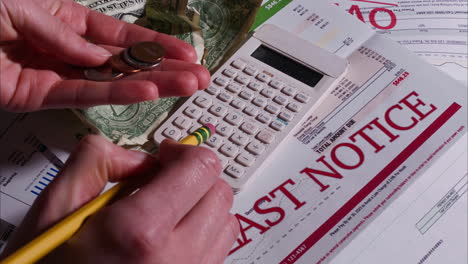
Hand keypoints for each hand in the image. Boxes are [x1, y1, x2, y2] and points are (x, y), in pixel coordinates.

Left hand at [0, 0, 209, 111]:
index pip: (119, 35)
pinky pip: (82, 95)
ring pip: (111, 81)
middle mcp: (63, 46)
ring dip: (151, 85)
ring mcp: (52, 72)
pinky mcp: (35, 96)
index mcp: (62, 17)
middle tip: (198, 77)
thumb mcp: (23, 3)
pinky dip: (114, 94)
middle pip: (124, 61)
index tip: (186, 52)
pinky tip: (145, 93)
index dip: (156, 44)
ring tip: (186, 88)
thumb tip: (98, 54)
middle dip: (164, 68)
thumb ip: (64, 30)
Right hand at [1, 136, 238, 262]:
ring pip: (225, 220)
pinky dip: (204, 231)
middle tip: (163, 178)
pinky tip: (173, 233)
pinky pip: (219, 248)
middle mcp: (176, 256)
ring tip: (168, 208)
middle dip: (193, 174)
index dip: (184, 151)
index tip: (164, 155)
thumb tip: (138, 157)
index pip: (200, 168)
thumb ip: (96, 162)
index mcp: (141, 230)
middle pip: (219, 191)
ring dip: (201, 203)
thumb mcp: (54, 208)